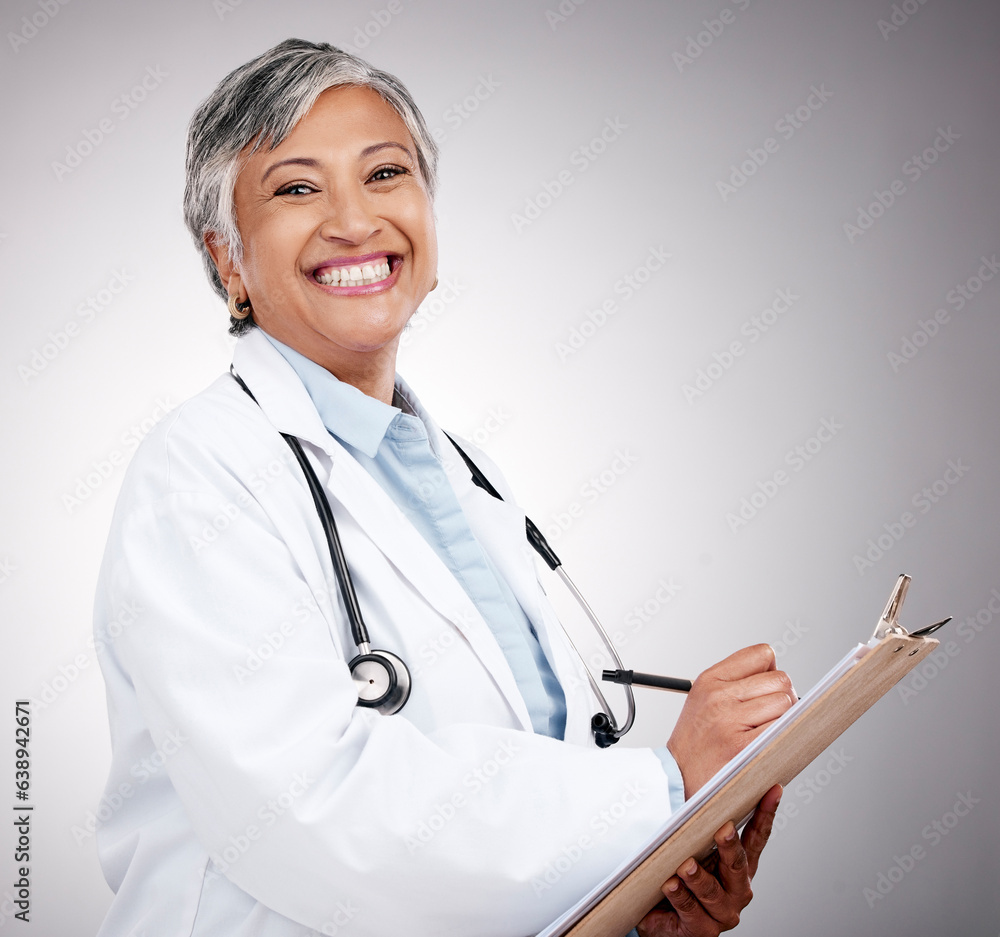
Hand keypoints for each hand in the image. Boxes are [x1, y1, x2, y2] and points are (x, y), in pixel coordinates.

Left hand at [637, 784, 781, 936]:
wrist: (662, 918)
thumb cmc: (680, 876)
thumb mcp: (694, 848)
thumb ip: (703, 826)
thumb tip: (706, 785)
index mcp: (742, 867)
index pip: (758, 838)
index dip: (766, 814)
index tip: (773, 790)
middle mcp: (737, 890)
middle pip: (738, 865)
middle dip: (730, 847)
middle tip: (723, 830)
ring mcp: (722, 912)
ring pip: (712, 892)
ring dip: (698, 877)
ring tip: (684, 865)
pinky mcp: (701, 929)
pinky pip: (690, 910)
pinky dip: (680, 896)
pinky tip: (670, 884)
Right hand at [666, 645, 794, 796]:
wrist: (676, 778)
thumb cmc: (696, 742)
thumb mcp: (704, 698)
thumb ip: (736, 681)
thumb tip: (775, 675)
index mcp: (710, 679)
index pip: (761, 654)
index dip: (771, 671)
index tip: (766, 689)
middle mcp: (719, 695)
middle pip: (780, 679)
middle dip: (782, 697)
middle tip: (768, 716)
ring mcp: (730, 720)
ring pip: (785, 703)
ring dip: (785, 719)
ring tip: (765, 732)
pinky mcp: (743, 746)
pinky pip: (783, 729)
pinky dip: (785, 737)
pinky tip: (769, 745)